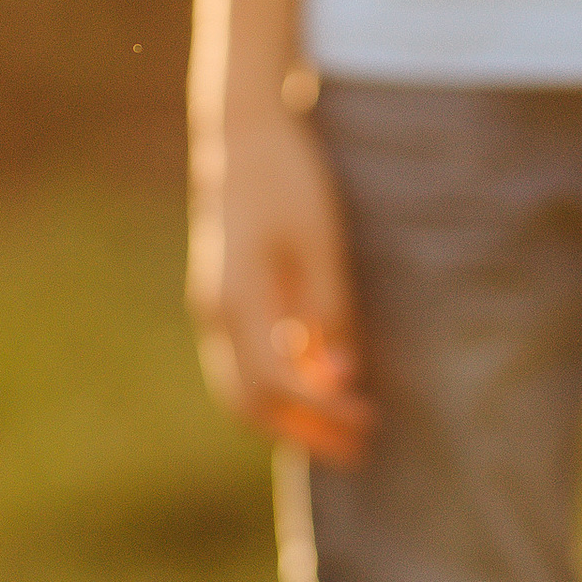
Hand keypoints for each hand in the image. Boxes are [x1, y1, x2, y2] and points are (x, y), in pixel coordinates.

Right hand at [188, 96, 374, 462]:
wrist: (243, 132)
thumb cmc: (289, 178)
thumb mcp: (321, 241)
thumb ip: (329, 311)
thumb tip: (342, 379)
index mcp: (237, 301)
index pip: (277, 384)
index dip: (323, 411)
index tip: (367, 421)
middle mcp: (216, 312)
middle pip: (249, 400)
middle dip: (302, 431)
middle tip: (357, 449)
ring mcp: (214, 304)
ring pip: (241, 384)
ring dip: (289, 413)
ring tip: (341, 428)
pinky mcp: (224, 293)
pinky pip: (244, 356)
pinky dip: (278, 382)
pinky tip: (321, 381)